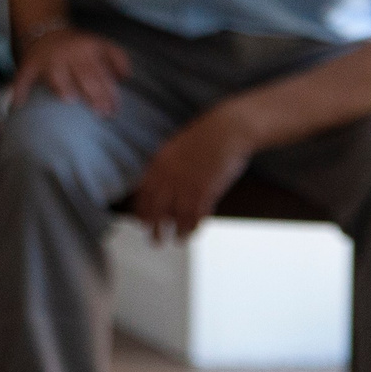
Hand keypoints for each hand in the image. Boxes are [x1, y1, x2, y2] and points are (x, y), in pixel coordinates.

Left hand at [11, 26, 129, 113]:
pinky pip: (114, 51)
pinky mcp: (99, 42)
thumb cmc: (38, 57)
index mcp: (53, 60)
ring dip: (110, 89)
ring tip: (116, 107)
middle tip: (103, 113)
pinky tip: (126, 77)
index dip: (63, 86)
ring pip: (101, 69)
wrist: (47, 30)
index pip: (59, 74)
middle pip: (84, 75)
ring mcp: (87, 46)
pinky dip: (121, 62)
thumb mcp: (25, 69)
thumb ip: (20, 87)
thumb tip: (14, 106)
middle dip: (95, 94)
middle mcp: (71, 53)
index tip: (71, 101)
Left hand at [129, 113, 254, 243]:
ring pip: (177, 216)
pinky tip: (193, 233)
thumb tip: (159, 185)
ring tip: (177, 241)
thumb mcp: (176, 148)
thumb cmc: (205, 137)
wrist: (228, 130)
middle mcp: (170, 175)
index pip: (144, 193)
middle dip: (154, 228)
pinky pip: (196, 215)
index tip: (142, 224)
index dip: (142, 211)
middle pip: (157, 209)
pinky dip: (194, 227)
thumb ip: (166, 166)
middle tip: (155, 242)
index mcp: (160, 163)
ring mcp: (188, 184)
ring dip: (176, 232)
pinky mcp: (206, 190)